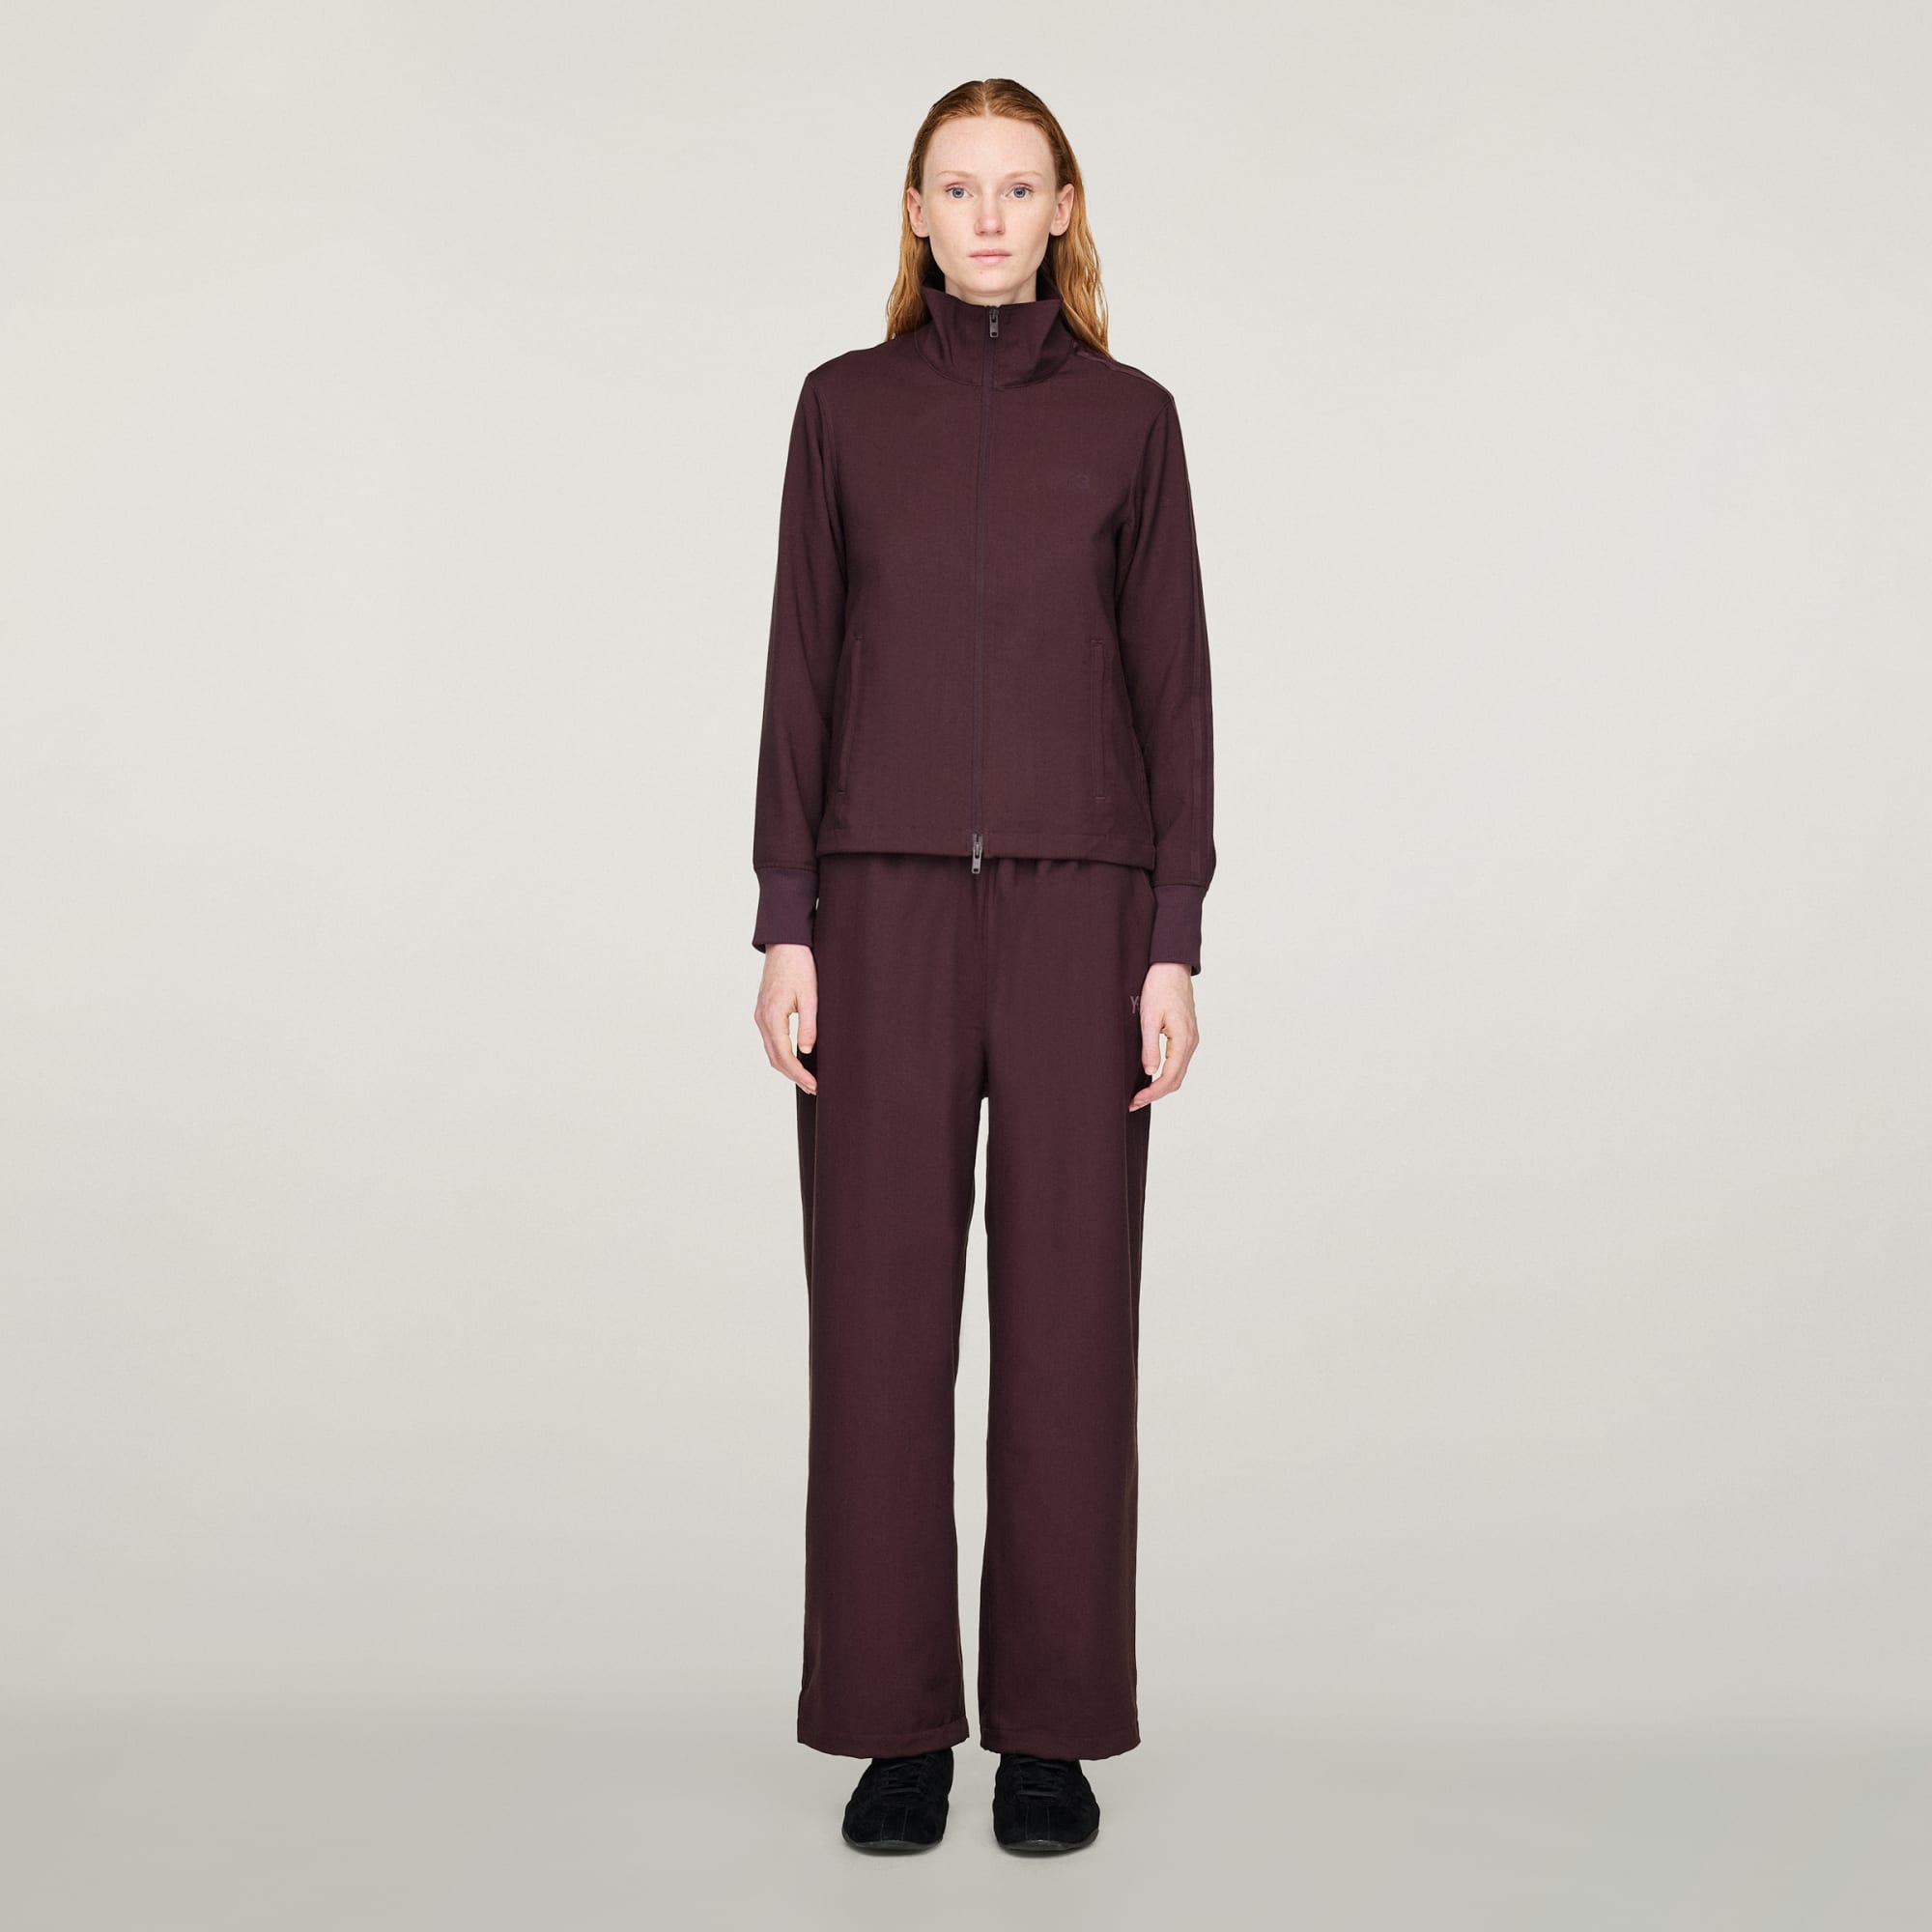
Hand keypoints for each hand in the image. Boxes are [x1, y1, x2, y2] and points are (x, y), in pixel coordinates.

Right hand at [754, 943, 818, 1092]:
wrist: (785, 943)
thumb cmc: (800, 966)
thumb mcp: (810, 995)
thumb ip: (809, 1025)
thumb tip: (807, 1051)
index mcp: (772, 1015)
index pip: (784, 1055)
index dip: (799, 1074)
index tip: (814, 1085)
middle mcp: (762, 1018)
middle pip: (774, 1058)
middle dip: (793, 1076)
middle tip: (813, 1088)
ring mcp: (760, 1015)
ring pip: (771, 1051)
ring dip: (787, 1068)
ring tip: (806, 1079)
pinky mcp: (764, 1011)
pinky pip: (770, 1040)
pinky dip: (781, 1054)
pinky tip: (795, 1059)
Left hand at [1130, 963, 1197, 1108]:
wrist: (1172, 967)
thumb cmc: (1159, 988)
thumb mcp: (1149, 1018)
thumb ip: (1150, 1047)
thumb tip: (1150, 1072)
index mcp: (1183, 1039)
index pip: (1169, 1077)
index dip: (1152, 1093)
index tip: (1135, 1101)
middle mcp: (1191, 1042)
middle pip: (1176, 1080)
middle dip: (1156, 1094)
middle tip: (1134, 1102)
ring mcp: (1191, 1039)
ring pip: (1179, 1072)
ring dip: (1161, 1086)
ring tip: (1141, 1093)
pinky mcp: (1187, 1035)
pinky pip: (1179, 1062)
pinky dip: (1167, 1074)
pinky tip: (1152, 1076)